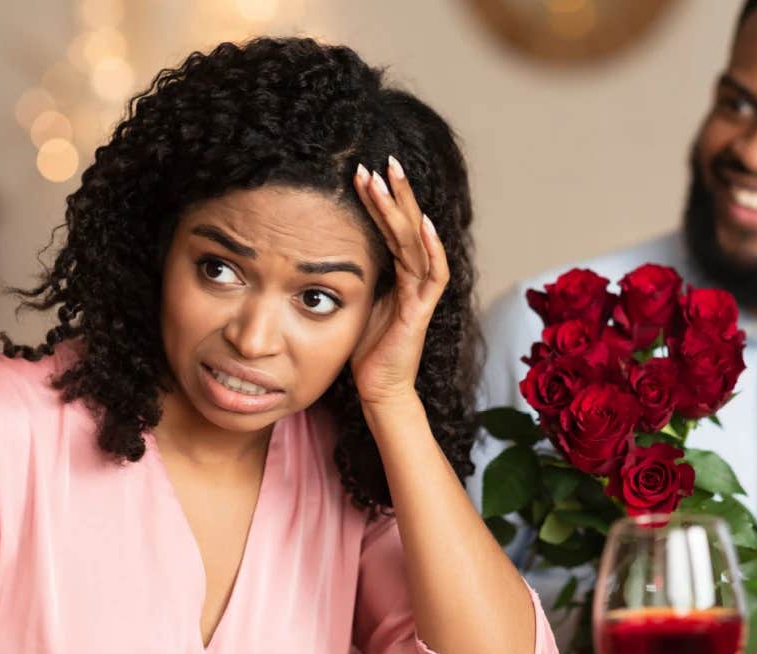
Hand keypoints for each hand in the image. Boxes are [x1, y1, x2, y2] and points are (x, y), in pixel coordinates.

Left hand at [349, 157, 449, 407]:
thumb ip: (352, 277)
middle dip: (396, 193)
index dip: (379, 201)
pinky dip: (432, 249)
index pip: (391, 229)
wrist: (378, 390)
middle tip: (383, 160)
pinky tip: (425, 226)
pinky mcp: (422, 312)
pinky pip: (433, 275)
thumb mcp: (353, 303)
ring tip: (391, 179)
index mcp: (397, 274)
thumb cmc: (365, 352)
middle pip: (408, 226)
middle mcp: (413, 278)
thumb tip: (323, 251)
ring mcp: (420, 293)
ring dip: (404, 209)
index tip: (363, 173)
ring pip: (417, 242)